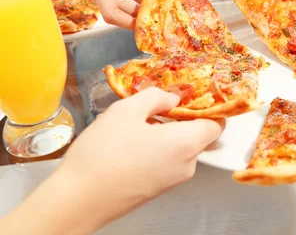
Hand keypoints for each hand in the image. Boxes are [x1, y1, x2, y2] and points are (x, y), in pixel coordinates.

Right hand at [1, 88, 223, 233]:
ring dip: (164, 133)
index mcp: (186, 144)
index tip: (193, 95)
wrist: (77, 201)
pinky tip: (128, 144)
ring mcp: (172, 181)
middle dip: (180, 118)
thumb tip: (173, 98)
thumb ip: (156, 97)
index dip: (209, 107)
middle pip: (198, 135)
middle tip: (155, 105)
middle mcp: (187, 165)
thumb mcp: (127, 110)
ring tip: (134, 124)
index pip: (217, 124)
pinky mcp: (157, 190)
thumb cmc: (103, 153)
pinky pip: (166, 162)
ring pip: (179, 148)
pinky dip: (156, 149)